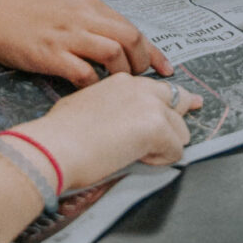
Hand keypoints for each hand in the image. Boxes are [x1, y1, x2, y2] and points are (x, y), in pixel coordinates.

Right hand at [0, 0, 171, 87]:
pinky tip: (92, 94)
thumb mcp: (65, 6)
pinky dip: (94, 86)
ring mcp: (67, 35)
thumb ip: (91, 22)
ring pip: (113, 54)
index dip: (153, 51)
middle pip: (130, 39)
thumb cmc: (24, 14)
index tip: (166, 69)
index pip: (132, 27)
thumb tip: (118, 45)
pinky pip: (84, 74)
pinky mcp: (51, 54)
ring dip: (121, 75)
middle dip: (142, 64)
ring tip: (118, 88)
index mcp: (89, 3)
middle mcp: (83, 16)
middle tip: (139, 80)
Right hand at [11, 73, 200, 188]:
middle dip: (178, 120)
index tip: (187, 102)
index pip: (157, 88)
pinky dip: (160, 161)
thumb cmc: (58, 133)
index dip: (172, 100)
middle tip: (179, 131)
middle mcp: (139, 87)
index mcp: (121, 82)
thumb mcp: (84, 106)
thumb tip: (112, 124)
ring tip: (135, 154)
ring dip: (164, 146)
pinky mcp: (156, 127)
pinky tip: (136, 159)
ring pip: (180, 130)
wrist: (55, 145)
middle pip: (178, 100)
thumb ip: (108, 108)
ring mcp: (150, 105)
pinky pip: (176, 151)